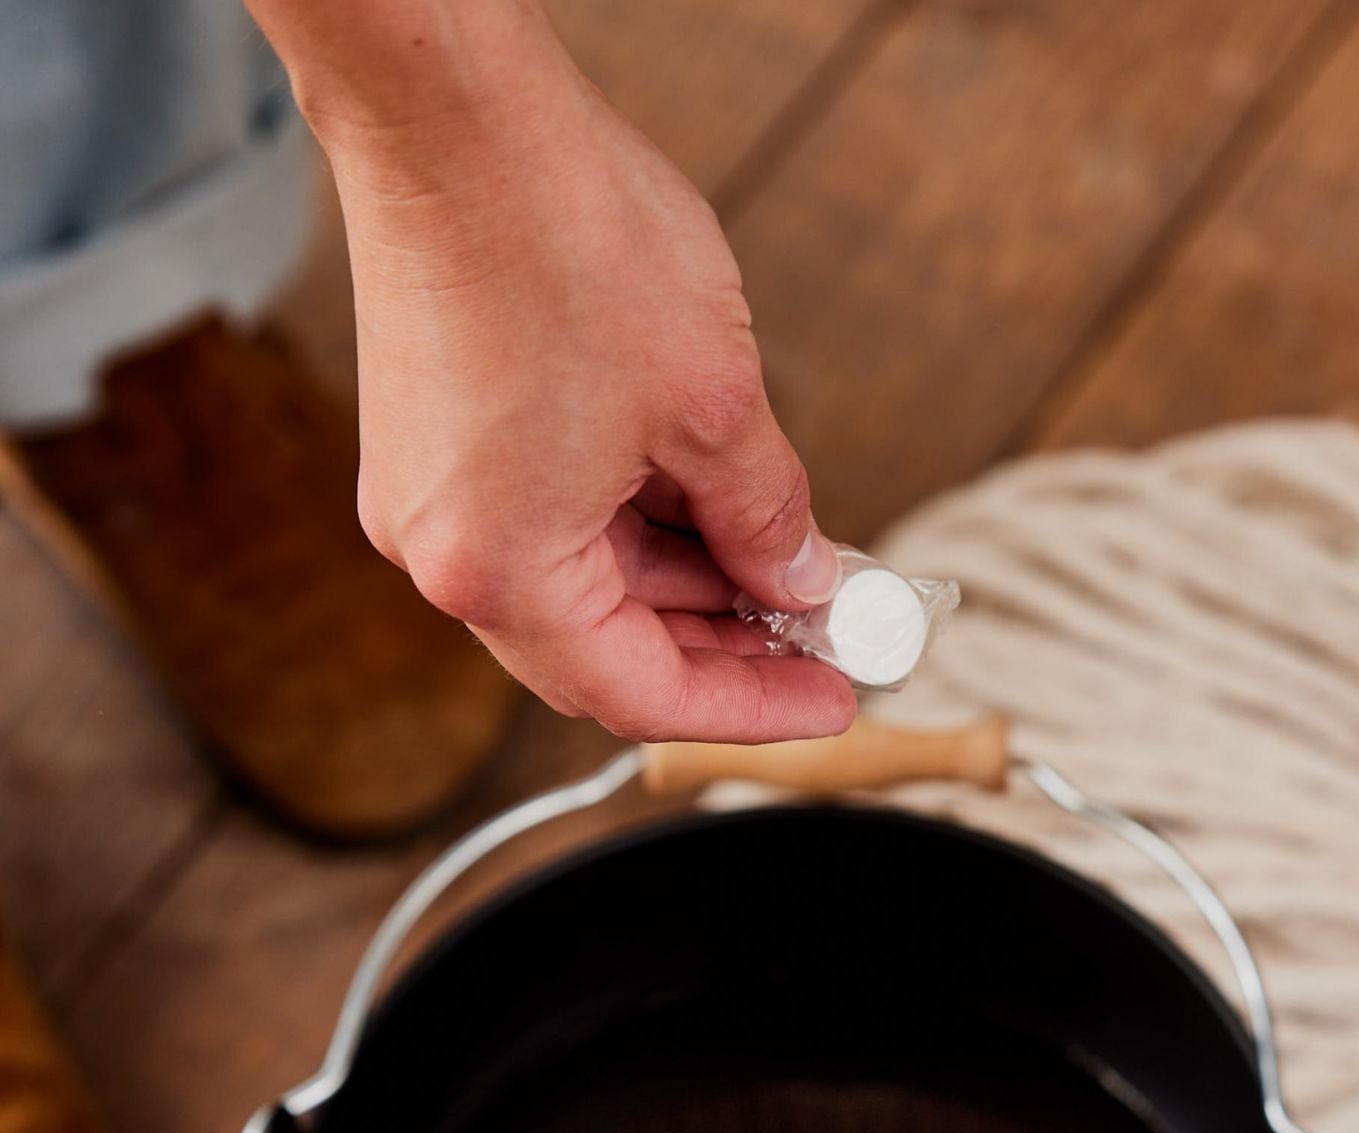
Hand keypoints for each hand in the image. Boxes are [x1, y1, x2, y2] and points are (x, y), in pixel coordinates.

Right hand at [317, 33, 853, 742]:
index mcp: (503, 570)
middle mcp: (446, 556)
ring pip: (583, 593)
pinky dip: (634, 535)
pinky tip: (714, 514)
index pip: (644, 696)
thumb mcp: (713, 401)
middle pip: (607, 656)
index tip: (834, 697)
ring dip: (687, 589)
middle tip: (824, 637)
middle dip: (725, 651)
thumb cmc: (559, 231)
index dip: (753, 710)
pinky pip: (549, 532)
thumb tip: (802, 580)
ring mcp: (431, 505)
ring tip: (790, 567)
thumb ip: (768, 517)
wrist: (447, 103)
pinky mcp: (435, 452)